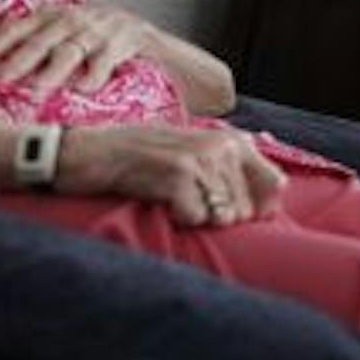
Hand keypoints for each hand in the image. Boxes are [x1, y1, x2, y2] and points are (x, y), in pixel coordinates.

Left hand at [0, 3, 161, 98]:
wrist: (146, 37)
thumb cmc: (98, 39)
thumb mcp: (64, 30)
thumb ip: (35, 39)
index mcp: (51, 15)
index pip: (16, 27)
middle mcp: (71, 19)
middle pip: (38, 42)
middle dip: (17, 62)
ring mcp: (97, 30)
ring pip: (68, 51)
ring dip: (51, 72)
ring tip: (36, 90)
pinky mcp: (122, 42)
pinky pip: (104, 59)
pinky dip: (94, 74)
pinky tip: (84, 89)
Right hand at [57, 124, 285, 226]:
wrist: (84, 152)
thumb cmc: (136, 159)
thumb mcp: (188, 152)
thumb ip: (228, 168)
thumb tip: (273, 195)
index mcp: (230, 140)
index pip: (275, 185)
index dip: (257, 208)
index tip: (226, 210)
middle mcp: (221, 144)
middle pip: (248, 209)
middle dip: (219, 218)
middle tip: (184, 201)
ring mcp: (200, 156)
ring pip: (224, 216)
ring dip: (196, 217)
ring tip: (171, 198)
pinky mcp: (177, 173)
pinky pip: (195, 217)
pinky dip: (176, 218)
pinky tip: (158, 200)